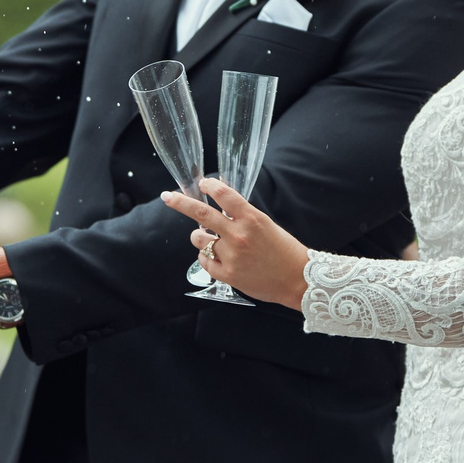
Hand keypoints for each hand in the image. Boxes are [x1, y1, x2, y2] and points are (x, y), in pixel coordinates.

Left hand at [161, 179, 309, 308]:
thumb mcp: (266, 224)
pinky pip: (204, 260)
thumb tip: (222, 200)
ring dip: (199, 236)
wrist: (296, 279)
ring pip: (199, 239)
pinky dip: (206, 257)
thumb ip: (243, 214)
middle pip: (201, 213)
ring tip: (209, 239)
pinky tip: (216, 257)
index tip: (202, 183)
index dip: (209, 186)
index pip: (224, 194)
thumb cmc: (284, 250)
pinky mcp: (227, 274)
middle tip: (167, 196)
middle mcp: (239, 235)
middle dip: (180, 202)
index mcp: (251, 218)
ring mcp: (231, 255)